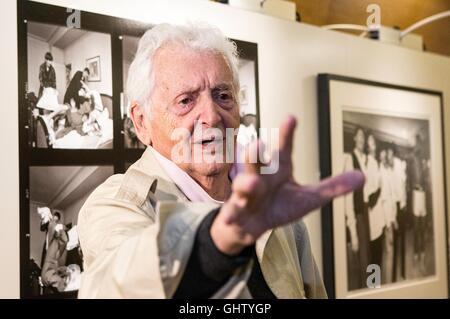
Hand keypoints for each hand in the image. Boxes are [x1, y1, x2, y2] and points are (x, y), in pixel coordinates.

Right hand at [211, 116, 364, 254]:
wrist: (251, 225)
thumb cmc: (278, 205)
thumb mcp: (308, 198)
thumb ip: (332, 187)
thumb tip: (363, 176)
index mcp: (278, 169)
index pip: (284, 150)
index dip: (287, 135)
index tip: (292, 118)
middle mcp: (261, 177)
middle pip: (257, 163)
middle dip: (257, 154)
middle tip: (259, 144)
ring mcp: (246, 195)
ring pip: (243, 186)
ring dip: (245, 184)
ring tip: (251, 184)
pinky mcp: (237, 213)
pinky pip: (232, 212)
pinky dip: (230, 215)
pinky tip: (227, 218)